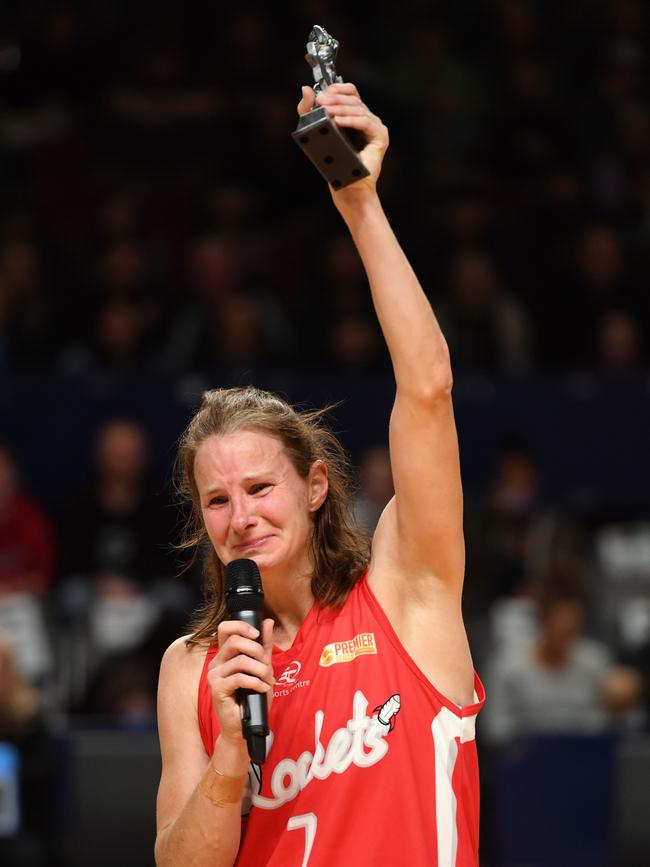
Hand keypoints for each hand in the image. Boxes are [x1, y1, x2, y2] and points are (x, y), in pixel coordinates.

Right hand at [207, 618, 274, 749]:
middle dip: (257, 650)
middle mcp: (216, 662)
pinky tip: (263, 688)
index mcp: (225, 654)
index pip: (225, 628)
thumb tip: (267, 622)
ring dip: (260, 670)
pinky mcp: (217, 689)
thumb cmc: (252, 698)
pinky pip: (239, 678)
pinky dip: (256, 682)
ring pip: (240, 660)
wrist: (245, 726)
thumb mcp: (262, 668)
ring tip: (267, 680)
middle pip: (234, 641)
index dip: (241, 626)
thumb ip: (264, 646)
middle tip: (266, 664)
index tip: (257, 634)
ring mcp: (214, 675)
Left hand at [297, 82, 388, 200]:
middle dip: (335, 99)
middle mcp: (368, 119)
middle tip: (320, 101)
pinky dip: (350, 120)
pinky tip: (338, 121)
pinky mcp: (380, 137)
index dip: (336, 89)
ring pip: (358, 109)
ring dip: (340, 108)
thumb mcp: (316, 132)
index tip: (321, 94)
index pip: (350, 92)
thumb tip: (305, 89)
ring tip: (326, 111)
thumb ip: (309, 112)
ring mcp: (375, 127)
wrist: (348, 187)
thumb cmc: (335, 163)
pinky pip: (365, 122)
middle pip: (354, 99)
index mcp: (355, 116)